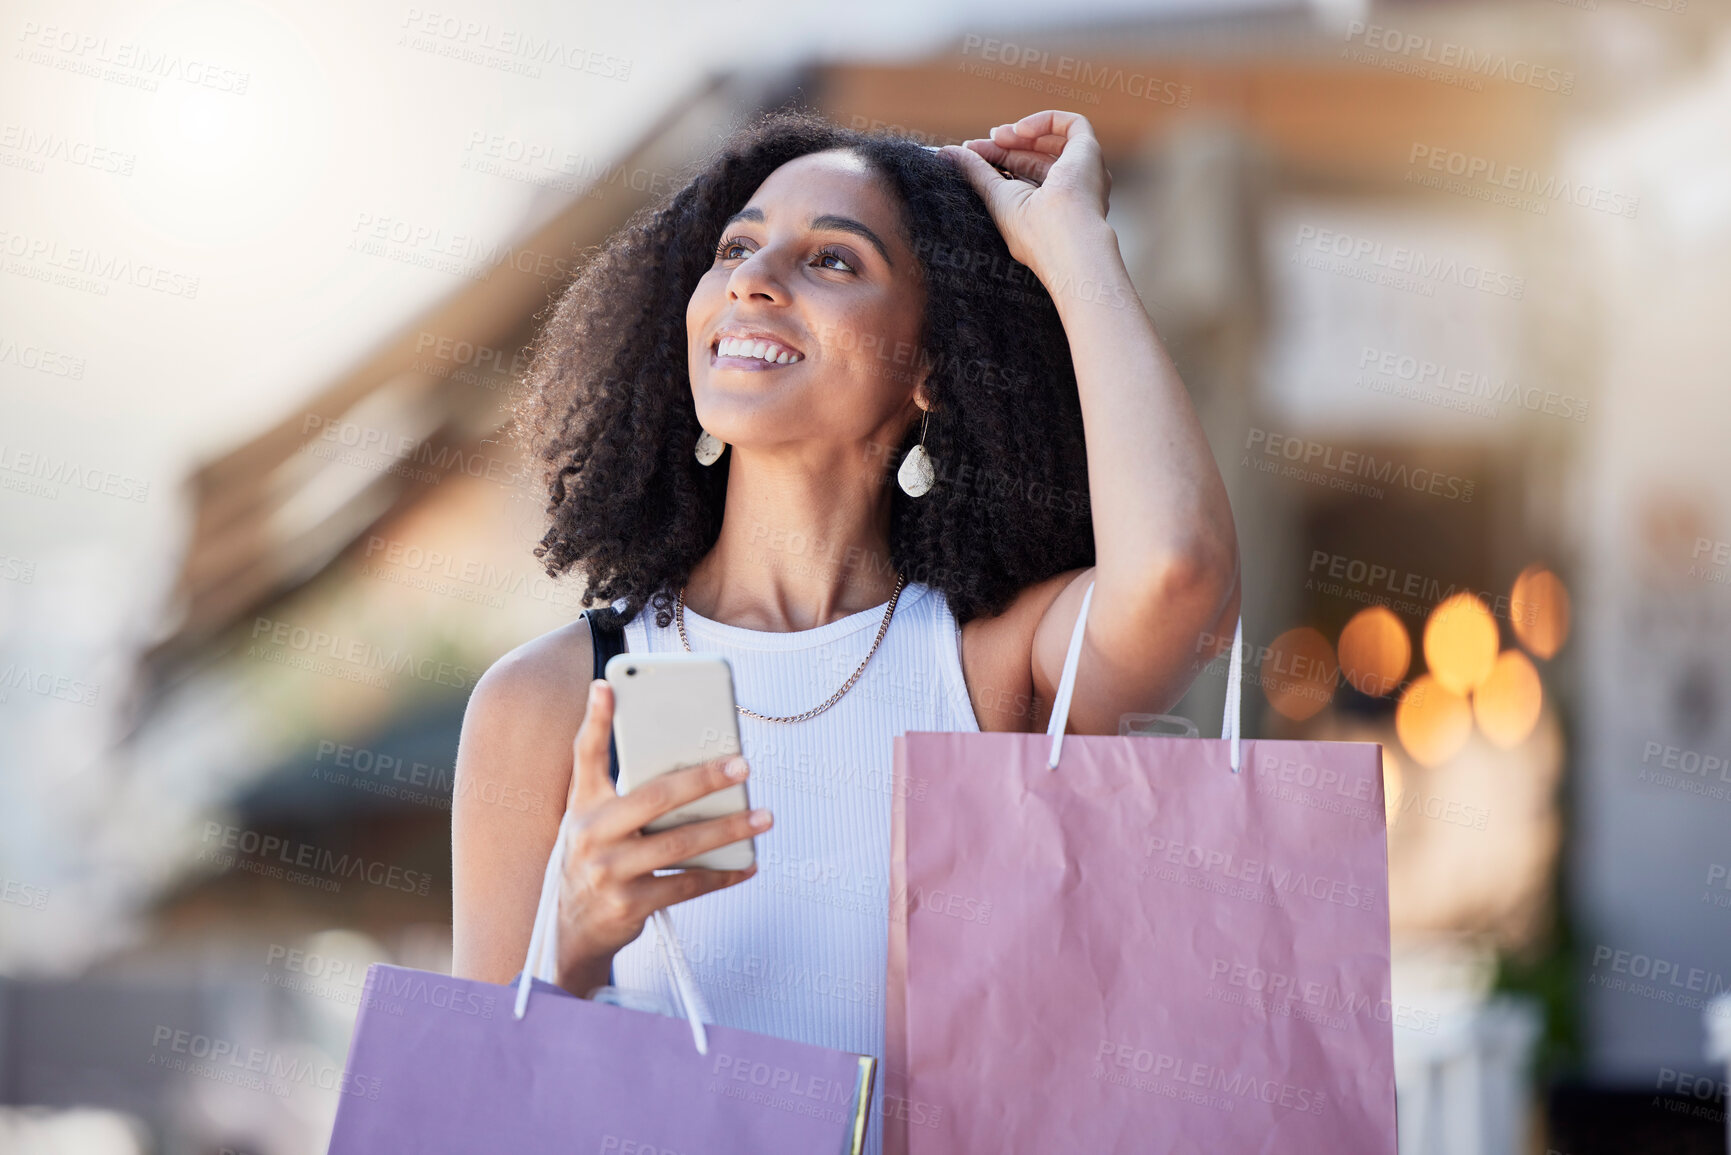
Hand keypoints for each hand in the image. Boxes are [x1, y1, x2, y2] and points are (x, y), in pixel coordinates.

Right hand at [552, 678, 768, 994]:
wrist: (571, 930)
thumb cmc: (596, 860)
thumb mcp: (596, 821)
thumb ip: (629, 792)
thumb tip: (692, 767)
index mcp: (583, 805)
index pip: (585, 754)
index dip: (595, 719)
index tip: (607, 685)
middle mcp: (591, 834)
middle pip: (655, 797)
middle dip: (703, 779)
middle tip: (742, 765)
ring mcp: (608, 871)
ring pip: (680, 843)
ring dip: (728, 829)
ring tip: (762, 816)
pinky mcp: (629, 904)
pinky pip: (687, 884)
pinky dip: (721, 873)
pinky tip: (746, 864)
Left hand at [936, 110, 1113, 277]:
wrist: (1063, 238)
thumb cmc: (1032, 233)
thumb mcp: (996, 198)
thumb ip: (974, 172)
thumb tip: (946, 153)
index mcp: (1051, 208)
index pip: (1023, 175)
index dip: (998, 159)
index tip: (971, 152)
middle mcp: (1072, 191)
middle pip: (1036, 158)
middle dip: (1005, 146)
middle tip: (979, 143)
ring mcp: (1083, 172)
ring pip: (1052, 141)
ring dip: (1021, 134)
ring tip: (997, 135)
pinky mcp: (1090, 153)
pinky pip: (1072, 124)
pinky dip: (1044, 121)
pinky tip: (1020, 129)